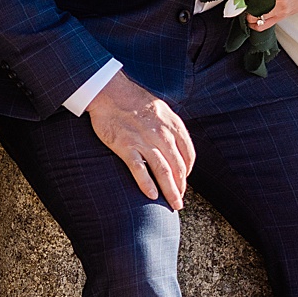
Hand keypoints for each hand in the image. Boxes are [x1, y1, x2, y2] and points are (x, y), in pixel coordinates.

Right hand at [83, 70, 194, 207]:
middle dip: (181, 187)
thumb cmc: (134, 99)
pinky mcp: (125, 146)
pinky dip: (147, 185)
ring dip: (170, 191)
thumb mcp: (161, 109)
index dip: (187, 171)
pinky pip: (140, 170)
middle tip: (179, 201)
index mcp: (172, 124)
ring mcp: (144, 140)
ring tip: (173, 205)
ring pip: (163, 172)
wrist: (109, 91)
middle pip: (178, 167)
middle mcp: (162, 134)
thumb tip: (176, 146)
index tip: (183, 181)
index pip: (188, 154)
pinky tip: (152, 196)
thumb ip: (171, 128)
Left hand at [245, 0, 297, 31]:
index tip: (243, 3)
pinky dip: (267, 18)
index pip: (258, 8)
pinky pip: (273, 20)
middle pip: (259, 22)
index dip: (248, 8)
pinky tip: (264, 12)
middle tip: (245, 14)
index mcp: (280, 0)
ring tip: (252, 15)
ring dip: (257, 21)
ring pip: (266, 24)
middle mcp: (281, 9)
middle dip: (250, 20)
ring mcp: (285, 14)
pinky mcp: (288, 15)